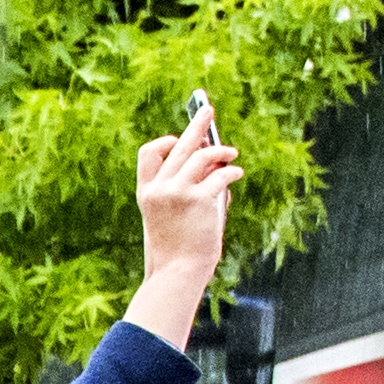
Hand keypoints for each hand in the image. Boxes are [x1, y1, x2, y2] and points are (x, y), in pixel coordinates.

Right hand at [132, 104, 240, 346]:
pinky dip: (231, 171)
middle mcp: (159, 188)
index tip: (182, 142)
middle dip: (196, 124)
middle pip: (179, 145)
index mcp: (147, 193)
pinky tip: (236, 172)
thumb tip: (215, 160)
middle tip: (208, 110)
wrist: (177, 273)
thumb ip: (187, 189)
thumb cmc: (178, 250)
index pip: (150, 153)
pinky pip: (221, 174)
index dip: (167, 143)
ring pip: (203, 155)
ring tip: (232, 153)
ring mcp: (178, 192)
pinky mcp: (199, 199)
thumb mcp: (172, 216)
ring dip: (221, 151)